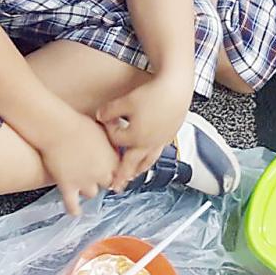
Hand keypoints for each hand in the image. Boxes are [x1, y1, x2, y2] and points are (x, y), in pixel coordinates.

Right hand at [37, 109, 118, 216]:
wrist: (57, 128)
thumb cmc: (79, 122)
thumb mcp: (104, 126)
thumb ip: (113, 136)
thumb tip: (120, 132)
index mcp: (112, 158)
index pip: (121, 171)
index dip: (116, 168)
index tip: (114, 168)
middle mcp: (101, 173)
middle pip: (109, 183)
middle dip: (104, 179)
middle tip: (100, 175)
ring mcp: (84, 182)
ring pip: (92, 193)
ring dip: (88, 188)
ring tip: (84, 184)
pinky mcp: (68, 187)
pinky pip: (72, 205)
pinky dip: (74, 210)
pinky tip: (76, 212)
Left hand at [96, 71, 191, 191]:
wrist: (176, 88)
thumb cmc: (152, 94)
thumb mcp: (126, 101)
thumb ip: (109, 111)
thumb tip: (99, 116)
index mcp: (136, 137)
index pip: (116, 140)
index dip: (109, 129)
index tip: (106, 119)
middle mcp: (148, 143)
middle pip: (132, 163)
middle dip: (122, 175)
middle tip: (116, 186)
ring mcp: (161, 140)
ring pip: (148, 160)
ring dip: (139, 169)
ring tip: (134, 175)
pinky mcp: (170, 135)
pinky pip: (159, 151)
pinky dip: (152, 157)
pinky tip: (151, 153)